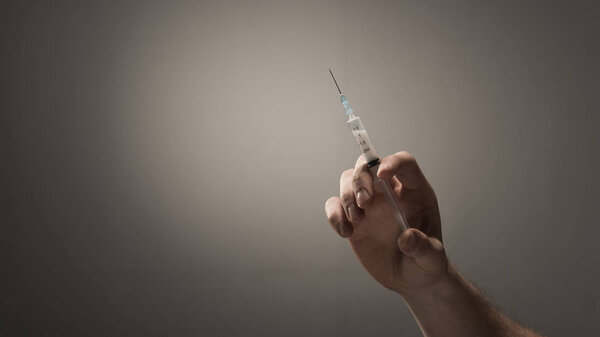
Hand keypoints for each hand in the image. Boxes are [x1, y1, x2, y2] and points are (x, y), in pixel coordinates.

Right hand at [325, 152, 448, 294]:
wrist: (409, 279)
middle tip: (363, 203)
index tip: (382, 174)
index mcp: (414, 192)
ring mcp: (368, 203)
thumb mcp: (431, 259)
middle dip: (361, 179)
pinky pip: (334, 204)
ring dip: (346, 195)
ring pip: (348, 179)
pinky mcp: (352, 218)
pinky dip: (334, 215)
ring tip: (356, 220)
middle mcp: (389, 192)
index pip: (404, 163)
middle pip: (368, 165)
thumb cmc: (425, 263)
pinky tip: (345, 233)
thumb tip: (407, 238)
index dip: (392, 162)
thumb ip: (424, 248)